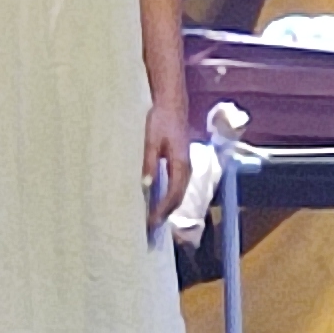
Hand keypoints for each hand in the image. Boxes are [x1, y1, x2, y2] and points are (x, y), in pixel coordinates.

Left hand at [142, 101, 195, 236]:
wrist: (171, 104)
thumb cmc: (160, 121)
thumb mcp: (150, 141)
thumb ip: (149, 164)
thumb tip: (146, 187)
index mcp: (181, 165)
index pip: (173, 195)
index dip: (162, 211)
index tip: (150, 223)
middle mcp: (187, 168)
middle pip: (178, 197)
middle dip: (164, 213)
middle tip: (148, 228)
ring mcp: (185, 166)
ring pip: (178, 193)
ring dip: (166, 206)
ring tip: (151, 218)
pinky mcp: (180, 163)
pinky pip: (176, 186)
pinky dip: (167, 197)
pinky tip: (155, 201)